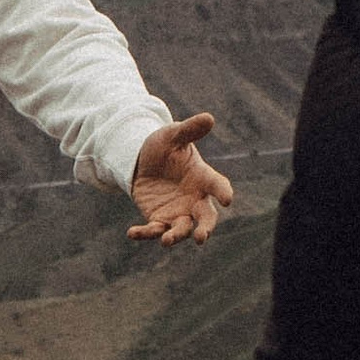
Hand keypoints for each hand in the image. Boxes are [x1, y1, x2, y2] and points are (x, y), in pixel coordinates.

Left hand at [128, 111, 234, 244]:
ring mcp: (177, 212)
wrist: (142, 161)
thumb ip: (189, 130)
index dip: (223, 192)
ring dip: (175, 236)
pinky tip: (132, 233)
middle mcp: (194, 199)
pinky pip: (154, 230)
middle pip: (206, 217)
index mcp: (203, 177)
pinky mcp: (158, 219)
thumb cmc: (164, 147)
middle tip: (201, 238)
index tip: (228, 199)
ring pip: (181, 229)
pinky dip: (144, 233)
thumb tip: (209, 118)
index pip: (217, 185)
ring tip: (166, 241)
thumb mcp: (173, 135)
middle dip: (205, 228)